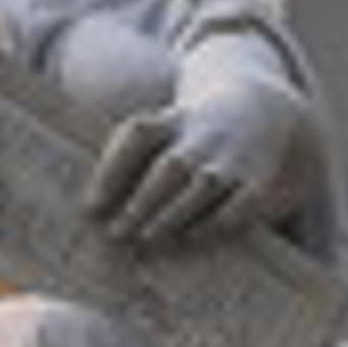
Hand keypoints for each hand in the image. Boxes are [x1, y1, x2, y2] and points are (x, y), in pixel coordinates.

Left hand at [89, 103, 277, 248]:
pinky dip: (218, 220)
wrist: (258, 108)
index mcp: (172, 119)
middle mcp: (203, 135)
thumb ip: (126, 161)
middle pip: (171, 165)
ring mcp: (233, 156)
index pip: (139, 136)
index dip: (113, 170)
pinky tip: (192, 236)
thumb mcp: (161, 129)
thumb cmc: (189, 134)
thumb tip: (90, 213)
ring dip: (174, 213)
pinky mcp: (257, 178)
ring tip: (146, 238)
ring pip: (204, 184)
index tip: (89, 208)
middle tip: (115, 233)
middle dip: (143, 201)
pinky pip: (241, 201)